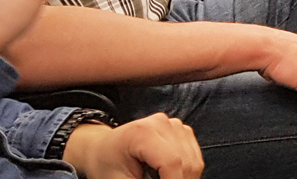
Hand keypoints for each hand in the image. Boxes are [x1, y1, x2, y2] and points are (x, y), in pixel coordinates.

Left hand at [60, 114, 202, 178]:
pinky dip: (186, 171)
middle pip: (186, 163)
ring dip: (183, 178)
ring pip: (194, 161)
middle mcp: (161, 123)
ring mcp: (173, 124)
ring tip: (161, 178)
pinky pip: (194, 157)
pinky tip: (167, 174)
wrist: (102, 149)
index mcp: (142, 133)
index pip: (172, 163)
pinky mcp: (181, 130)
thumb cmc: (107, 165)